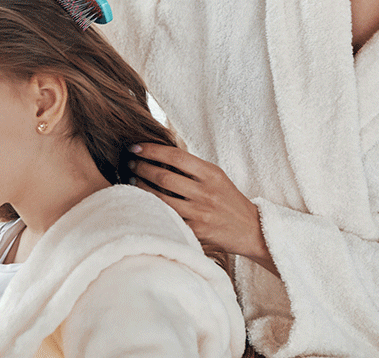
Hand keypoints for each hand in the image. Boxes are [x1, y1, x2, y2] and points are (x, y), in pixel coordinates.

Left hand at [128, 143, 277, 275]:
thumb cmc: (229, 200)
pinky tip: (141, 203)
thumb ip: (193, 168)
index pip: (177, 157)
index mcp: (211, 174)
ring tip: (132, 179)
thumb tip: (160, 156)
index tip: (135, 147)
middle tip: (129, 163)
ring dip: (141, 188)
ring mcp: (199, 213)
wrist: (250, 229)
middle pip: (164, 177)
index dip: (152, 150)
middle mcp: (205, 192)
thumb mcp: (216, 177)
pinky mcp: (195, 232)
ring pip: (161, 199)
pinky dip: (151, 209)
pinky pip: (167, 218)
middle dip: (142, 168)